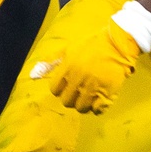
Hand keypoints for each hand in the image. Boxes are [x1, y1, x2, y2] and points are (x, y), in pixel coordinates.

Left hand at [29, 0, 150, 113]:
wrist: (118, 42)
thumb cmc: (91, 44)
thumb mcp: (67, 50)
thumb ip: (50, 62)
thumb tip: (32, 76)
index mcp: (67, 68)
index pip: (55, 89)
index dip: (60, 88)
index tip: (68, 85)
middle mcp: (78, 79)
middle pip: (66, 101)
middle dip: (71, 98)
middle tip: (79, 92)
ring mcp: (93, 86)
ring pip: (81, 108)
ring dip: (84, 105)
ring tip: (90, 97)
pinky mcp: (108, 91)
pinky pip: (98, 109)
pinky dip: (98, 108)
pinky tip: (100, 101)